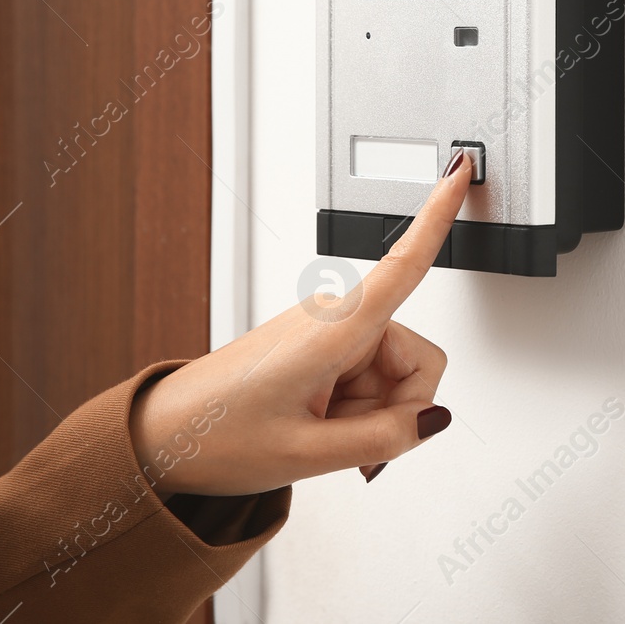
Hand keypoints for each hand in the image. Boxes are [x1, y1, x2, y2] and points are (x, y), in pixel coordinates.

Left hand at [129, 151, 472, 493]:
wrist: (164, 435)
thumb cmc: (216, 434)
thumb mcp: (306, 454)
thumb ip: (382, 439)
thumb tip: (431, 419)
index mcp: (333, 330)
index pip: (404, 264)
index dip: (439, 215)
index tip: (460, 170)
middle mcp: (334, 317)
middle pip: (414, 356)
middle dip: (398, 407)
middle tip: (349, 442)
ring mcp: (326, 330)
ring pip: (393, 372)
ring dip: (373, 413)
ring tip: (322, 433)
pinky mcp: (319, 345)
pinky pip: (368, 375)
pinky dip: (358, 410)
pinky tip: (322, 426)